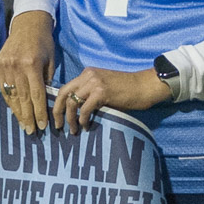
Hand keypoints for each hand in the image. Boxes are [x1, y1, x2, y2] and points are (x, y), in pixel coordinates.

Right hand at [0, 11, 55, 133]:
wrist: (28, 23)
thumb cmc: (44, 42)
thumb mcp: (50, 60)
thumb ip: (46, 80)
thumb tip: (44, 101)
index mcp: (32, 64)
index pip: (36, 94)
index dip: (39, 112)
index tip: (42, 126)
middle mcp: (16, 66)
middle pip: (22, 98)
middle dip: (27, 116)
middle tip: (31, 131)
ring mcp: (5, 65)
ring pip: (11, 95)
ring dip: (17, 112)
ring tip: (23, 125)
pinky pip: (3, 87)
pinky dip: (9, 100)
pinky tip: (14, 110)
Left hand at [54, 67, 170, 135]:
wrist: (145, 85)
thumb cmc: (127, 90)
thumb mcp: (104, 88)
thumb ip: (90, 94)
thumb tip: (76, 111)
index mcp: (87, 73)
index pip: (65, 88)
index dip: (59, 104)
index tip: (58, 118)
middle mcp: (88, 75)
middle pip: (64, 94)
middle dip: (58, 112)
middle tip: (59, 126)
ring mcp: (94, 82)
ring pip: (72, 102)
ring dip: (71, 119)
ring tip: (74, 130)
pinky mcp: (102, 92)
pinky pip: (84, 109)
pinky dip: (82, 120)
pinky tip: (86, 126)